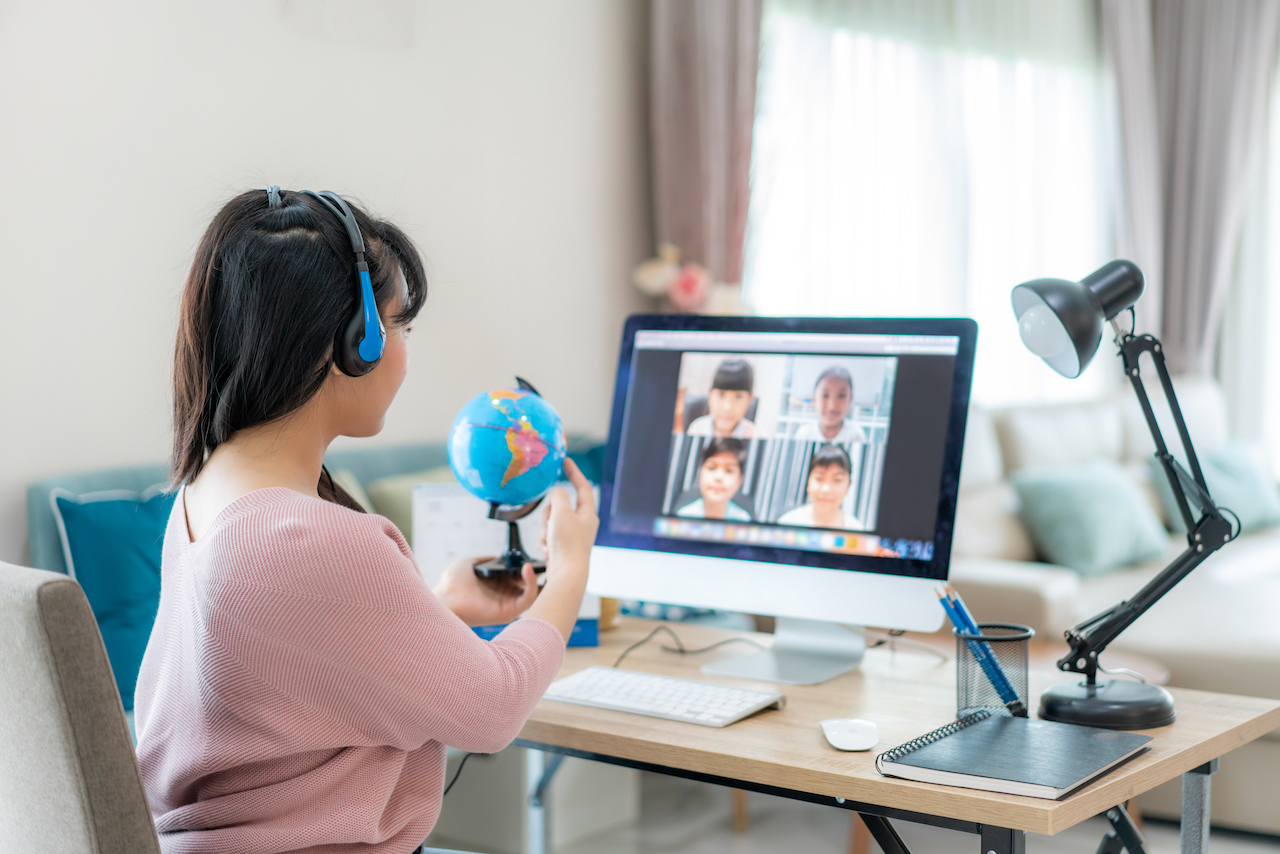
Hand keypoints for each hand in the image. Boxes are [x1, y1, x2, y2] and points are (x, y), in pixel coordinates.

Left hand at [433, 558, 540, 626]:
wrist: (444, 597)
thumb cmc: (452, 583)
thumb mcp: (471, 563)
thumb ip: (487, 560)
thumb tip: (500, 557)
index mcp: (497, 586)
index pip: (519, 577)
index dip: (528, 566)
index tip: (533, 554)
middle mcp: (504, 596)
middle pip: (529, 584)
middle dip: (539, 571)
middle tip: (544, 558)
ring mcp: (508, 604)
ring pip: (533, 593)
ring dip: (538, 577)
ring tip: (538, 563)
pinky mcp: (509, 612)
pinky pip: (528, 599)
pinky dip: (532, 583)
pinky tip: (527, 568)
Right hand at [540, 458, 597, 589]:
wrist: (566, 575)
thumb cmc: (567, 543)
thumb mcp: (561, 512)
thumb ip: (558, 496)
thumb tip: (556, 493)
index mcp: (588, 513)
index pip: (582, 486)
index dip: (573, 472)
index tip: (565, 460)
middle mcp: (582, 524)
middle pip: (560, 506)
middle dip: (548, 513)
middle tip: (550, 524)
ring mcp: (572, 536)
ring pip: (550, 521)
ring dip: (544, 530)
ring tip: (549, 541)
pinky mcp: (562, 547)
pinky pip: (547, 536)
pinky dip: (544, 542)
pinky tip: (547, 552)